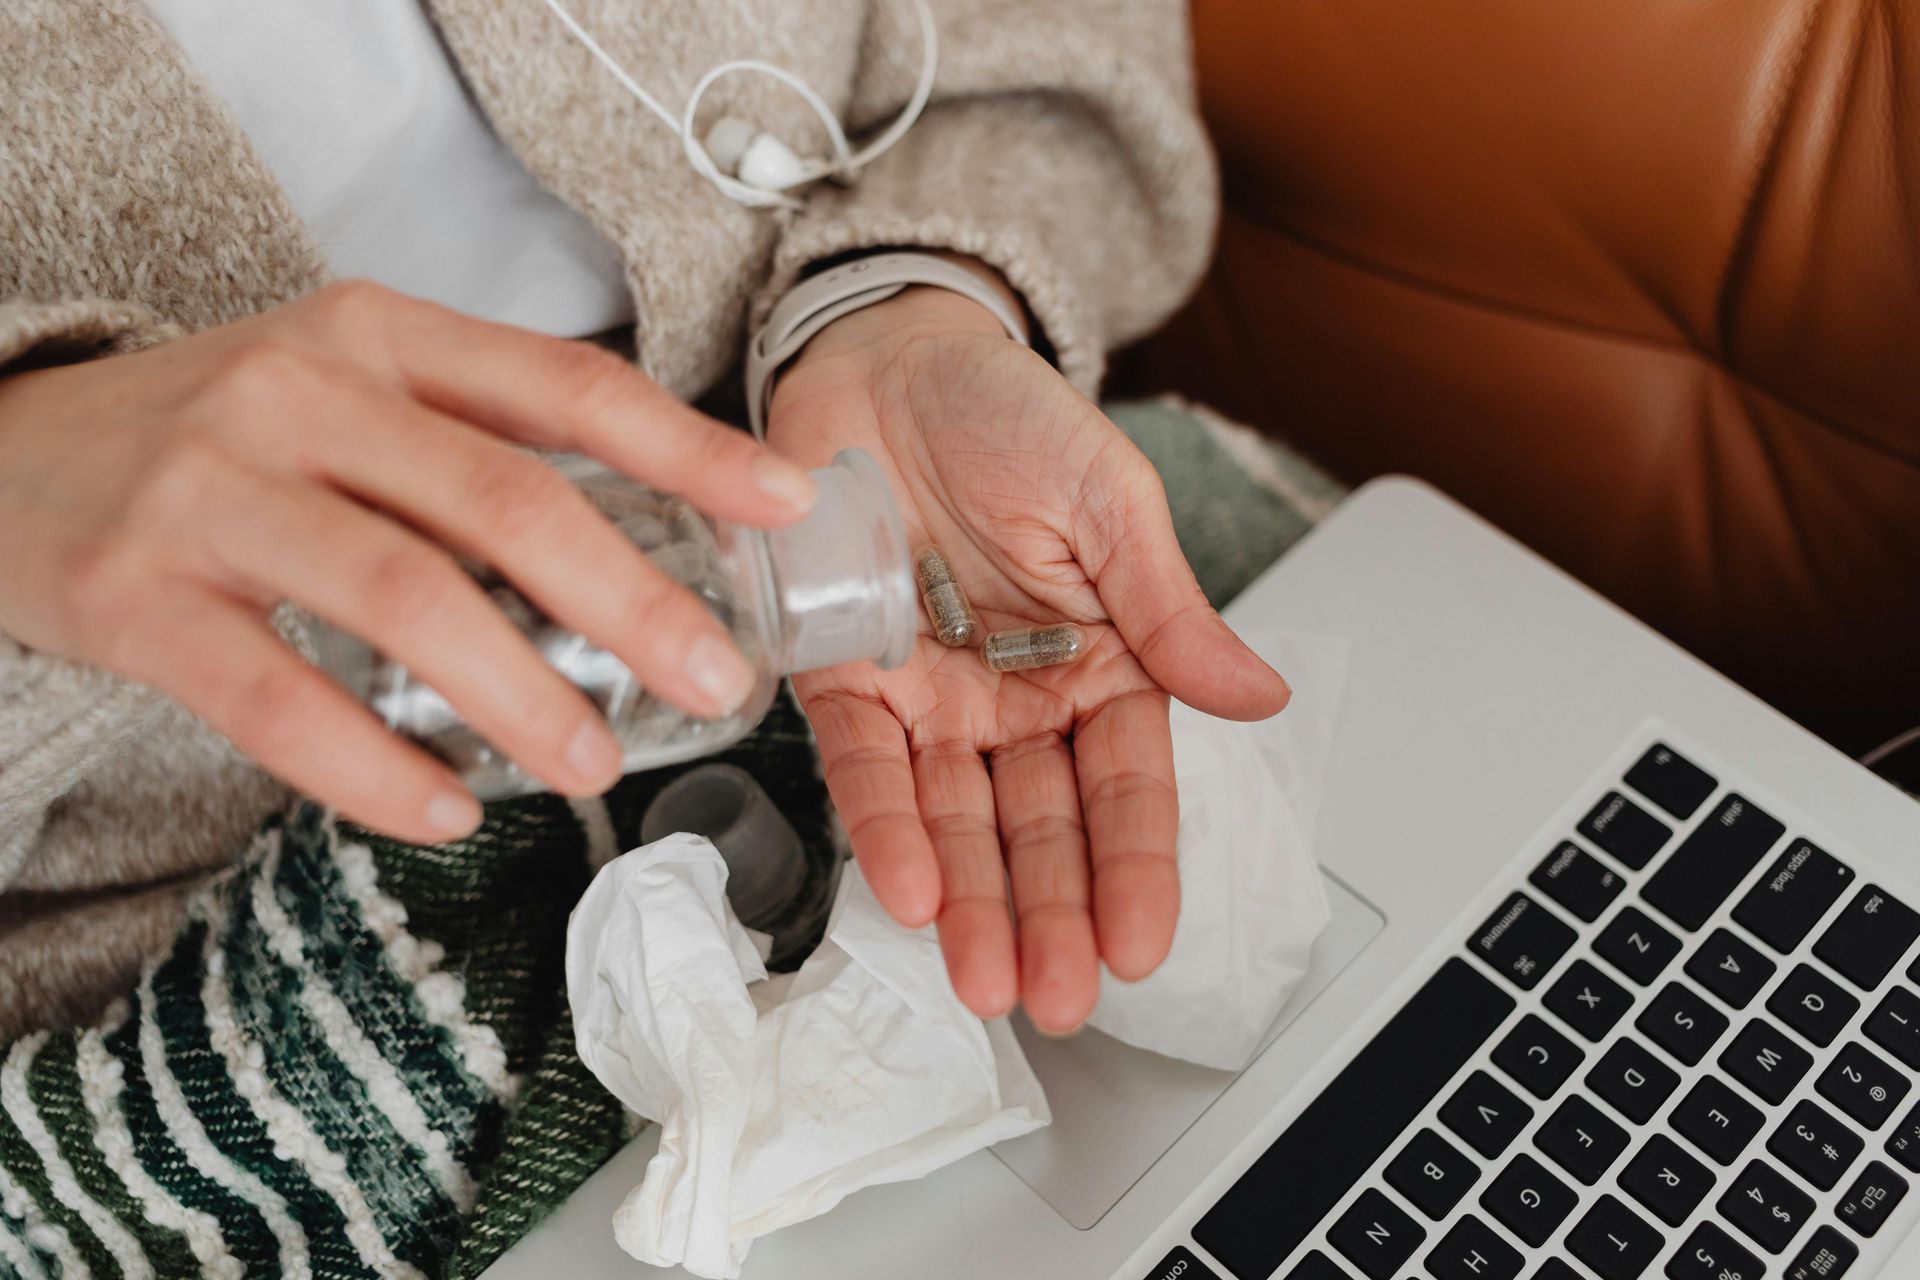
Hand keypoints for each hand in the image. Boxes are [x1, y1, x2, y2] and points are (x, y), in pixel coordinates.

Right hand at [0, 282, 817, 842]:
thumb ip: (477, 439)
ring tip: (596, 762)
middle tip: (715, 680)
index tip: (785, 504)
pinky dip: (374, 769)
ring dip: (520, 695)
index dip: (689, 448)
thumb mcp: (349, 387)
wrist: (7, 452)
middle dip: (632, 603)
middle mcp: (300, 394)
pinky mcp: (132, 595)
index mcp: (380, 336)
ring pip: (404, 600)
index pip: (565, 387)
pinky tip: (446, 810)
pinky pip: (275, 699)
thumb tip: (659, 532)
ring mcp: (211, 493)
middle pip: (505, 503)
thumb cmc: (225, 435)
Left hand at [768, 283, 1288, 1031]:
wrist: (887, 353)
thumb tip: (1258, 696)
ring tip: (984, 980)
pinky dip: (881, 824)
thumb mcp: (1111, 503)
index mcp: (1100, 662)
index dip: (1136, 866)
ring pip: (954, 819)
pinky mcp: (844, 675)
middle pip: (1039, 827)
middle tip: (1057, 997)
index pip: (1126, 787)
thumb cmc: (1010, 416)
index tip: (1141, 944)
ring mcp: (929, 696)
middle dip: (1051, 914)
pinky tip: (907, 890)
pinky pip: (862, 764)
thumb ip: (1167, 609)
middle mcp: (1016, 699)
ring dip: (970, 902)